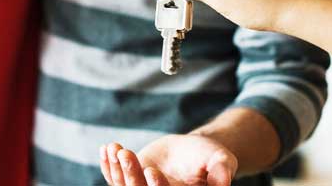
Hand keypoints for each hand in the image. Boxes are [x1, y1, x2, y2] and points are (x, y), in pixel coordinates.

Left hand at [99, 134, 237, 185]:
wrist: (191, 151)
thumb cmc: (209, 156)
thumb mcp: (220, 160)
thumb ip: (222, 170)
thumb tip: (224, 181)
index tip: (151, 170)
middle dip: (131, 176)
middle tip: (126, 154)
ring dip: (118, 169)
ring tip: (116, 148)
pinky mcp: (130, 183)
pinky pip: (114, 179)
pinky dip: (109, 166)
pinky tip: (107, 149)